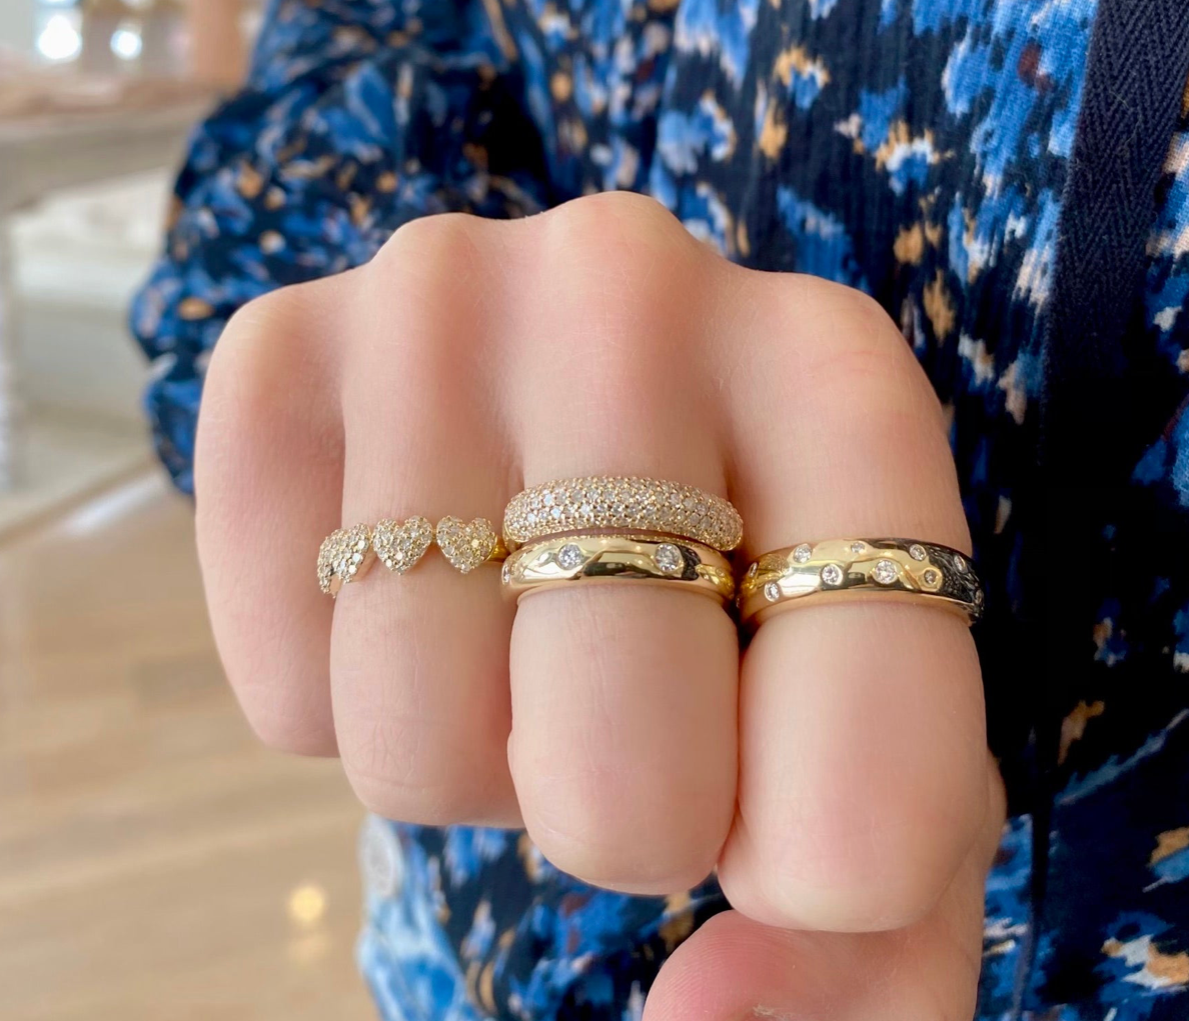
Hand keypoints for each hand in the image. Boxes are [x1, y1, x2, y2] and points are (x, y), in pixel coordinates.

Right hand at [197, 192, 1002, 1017]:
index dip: (821, 863)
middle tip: (633, 718)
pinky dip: (348, 706)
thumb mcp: (868, 727)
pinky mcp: (277, 348)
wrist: (582, 403)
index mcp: (839, 376)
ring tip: (520, 640)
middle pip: (619, 781)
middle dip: (629, 819)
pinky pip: (282, 684)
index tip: (786, 829)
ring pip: (418, 743)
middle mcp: (636, 289)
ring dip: (480, 758)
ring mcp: (439, 299)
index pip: (867, 752)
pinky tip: (424, 597)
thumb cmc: (750, 576)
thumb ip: (872, 939)